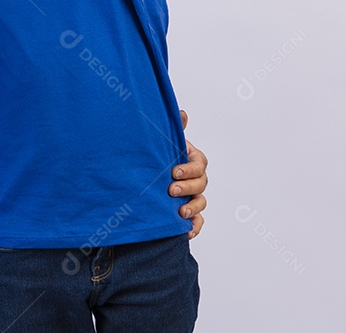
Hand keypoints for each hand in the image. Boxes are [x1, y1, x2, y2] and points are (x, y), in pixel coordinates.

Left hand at [169, 109, 207, 238]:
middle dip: (188, 188)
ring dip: (193, 208)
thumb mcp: (164, 142)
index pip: (199, 164)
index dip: (189, 169)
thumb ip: (174, 128)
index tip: (174, 172)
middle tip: (171, 190)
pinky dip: (195, 226)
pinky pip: (198, 221)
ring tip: (180, 213)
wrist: (143, 176)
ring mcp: (193, 196)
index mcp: (192, 160)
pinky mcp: (188, 212)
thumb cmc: (158, 156)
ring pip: (201, 203)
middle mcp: (195, 178)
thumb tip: (182, 113)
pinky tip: (186, 232)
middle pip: (201, 184)